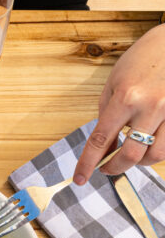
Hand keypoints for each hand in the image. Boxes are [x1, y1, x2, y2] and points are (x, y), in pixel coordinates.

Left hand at [75, 24, 164, 183]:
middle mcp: (150, 106)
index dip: (88, 163)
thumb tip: (104, 146)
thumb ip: (107, 115)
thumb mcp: (114, 83)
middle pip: (131, 155)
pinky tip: (148, 143)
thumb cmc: (142, 60)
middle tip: (106, 169)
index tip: (81, 178)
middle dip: (114, 168)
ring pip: (155, 156)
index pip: (100, 139)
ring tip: (130, 154)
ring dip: (139, 162)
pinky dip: (156, 150)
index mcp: (125, 97)